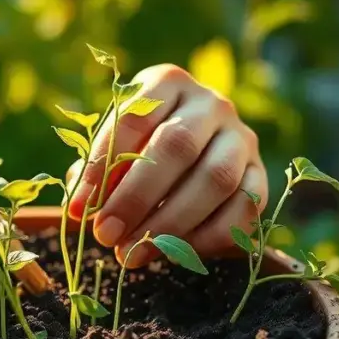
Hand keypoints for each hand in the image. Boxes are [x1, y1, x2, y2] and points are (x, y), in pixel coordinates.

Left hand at [66, 64, 267, 267]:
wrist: (199, 150)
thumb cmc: (141, 148)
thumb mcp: (116, 147)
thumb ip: (98, 170)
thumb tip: (81, 207)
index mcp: (167, 83)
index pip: (133, 119)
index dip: (101, 166)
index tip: (77, 208)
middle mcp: (211, 104)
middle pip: (178, 146)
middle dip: (137, 198)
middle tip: (106, 235)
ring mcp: (242, 138)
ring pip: (216, 179)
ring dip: (170, 224)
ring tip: (133, 254)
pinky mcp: (260, 175)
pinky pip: (244, 209)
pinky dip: (207, 237)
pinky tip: (173, 254)